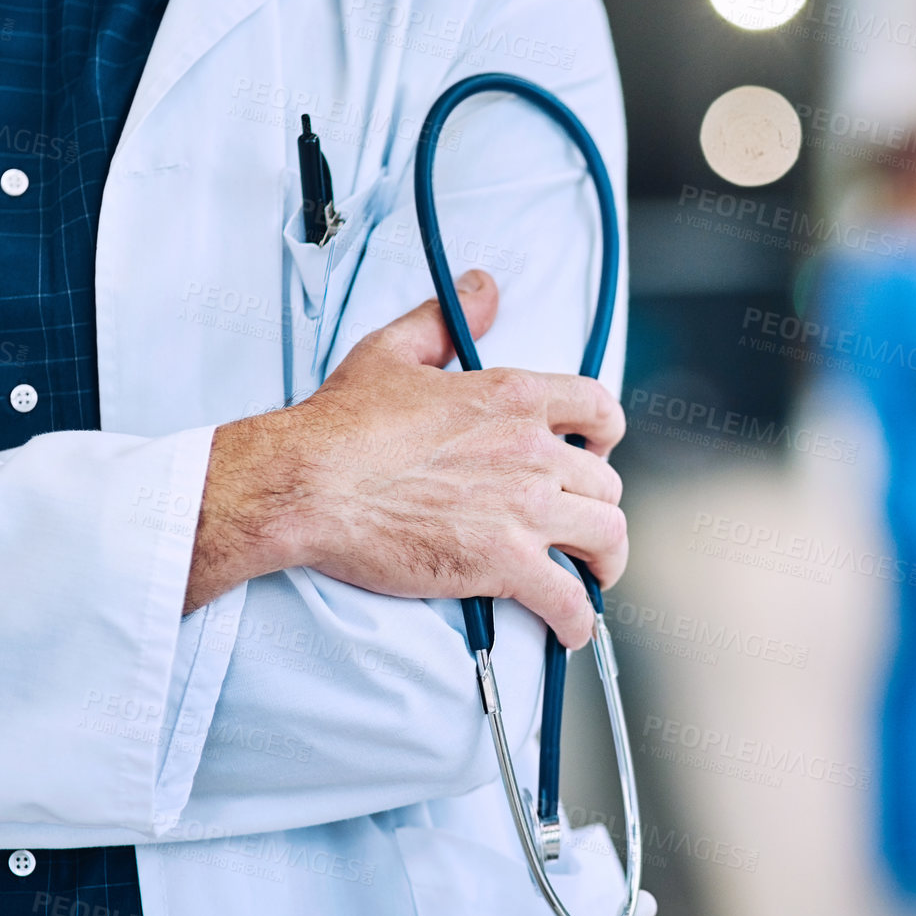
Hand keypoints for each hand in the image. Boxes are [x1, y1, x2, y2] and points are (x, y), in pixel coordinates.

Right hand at [185, 270, 626, 647]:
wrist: (308, 483)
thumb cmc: (340, 424)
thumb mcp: (394, 350)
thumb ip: (446, 317)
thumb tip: (482, 286)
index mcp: (515, 396)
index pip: (600, 409)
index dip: (605, 436)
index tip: (593, 454)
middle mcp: (533, 450)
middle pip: (606, 482)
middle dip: (597, 505)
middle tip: (580, 524)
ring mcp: (524, 508)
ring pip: (605, 536)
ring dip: (605, 561)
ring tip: (593, 576)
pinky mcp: (504, 562)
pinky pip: (568, 598)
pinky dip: (578, 619)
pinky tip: (572, 629)